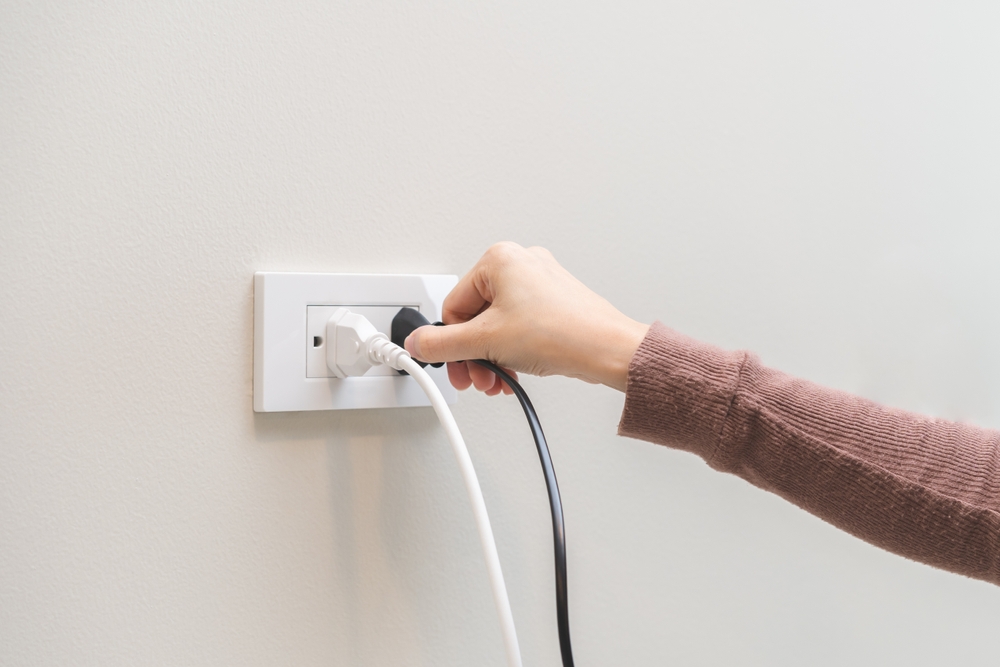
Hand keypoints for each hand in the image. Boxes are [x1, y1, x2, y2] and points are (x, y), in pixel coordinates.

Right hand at [404, 242, 648, 394]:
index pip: (453, 305)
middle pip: (475, 316)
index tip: (456, 367)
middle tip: (477, 379)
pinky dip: (512, 351)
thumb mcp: (487, 341)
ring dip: (493, 357)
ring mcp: (541, 282)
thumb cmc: (561, 333)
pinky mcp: (555, 302)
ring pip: (498, 324)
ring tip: (498, 380)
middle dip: (474, 355)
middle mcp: (521, 263)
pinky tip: (516, 371)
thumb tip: (418, 344)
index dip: (452, 343)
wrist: (609, 350)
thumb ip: (443, 345)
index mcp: (500, 258)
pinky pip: (519, 326)